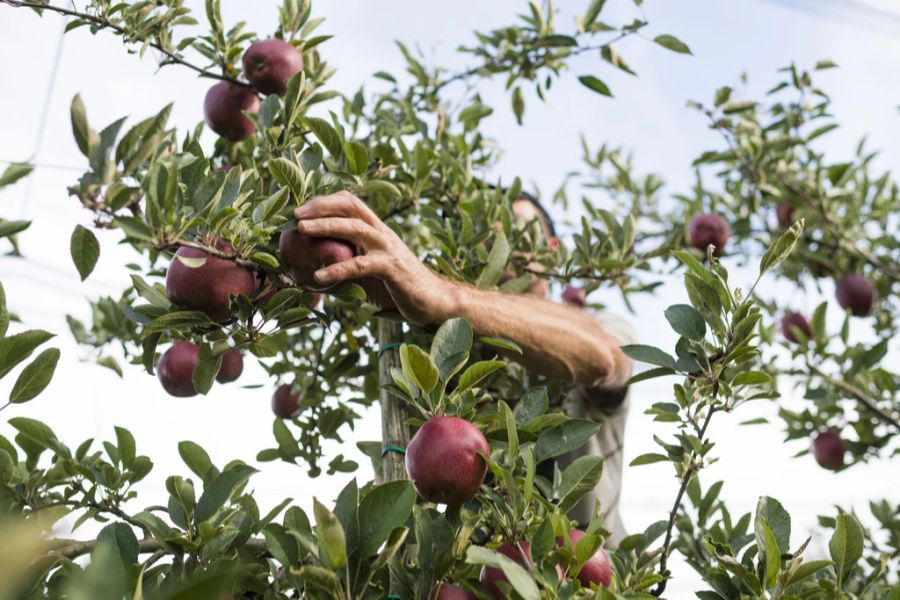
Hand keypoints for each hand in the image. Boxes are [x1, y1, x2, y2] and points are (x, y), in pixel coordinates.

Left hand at [293, 191, 457, 323]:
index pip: (351, 202)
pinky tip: (318, 276)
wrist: (435, 300)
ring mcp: (388, 249)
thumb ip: (348, 262)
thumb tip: (312, 267)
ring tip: (302, 231)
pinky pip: (360, 265)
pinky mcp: (392, 268)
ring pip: (355, 228)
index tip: (302, 209)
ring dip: (326, 226)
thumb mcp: (370, 270)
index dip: (325, 201)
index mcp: (378, 230)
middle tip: (296, 214)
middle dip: (321, 206)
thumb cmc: (400, 287)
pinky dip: (337, 269)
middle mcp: (383, 233)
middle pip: (351, 206)